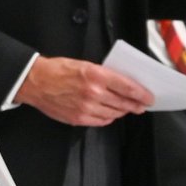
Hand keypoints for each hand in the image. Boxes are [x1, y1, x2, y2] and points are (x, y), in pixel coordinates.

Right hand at [15, 56, 152, 125]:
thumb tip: (122, 84)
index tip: (149, 97)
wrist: (36, 82)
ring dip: (123, 111)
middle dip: (136, 105)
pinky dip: (108, 117)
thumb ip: (104, 75)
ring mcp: (86, 108)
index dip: (142, 94)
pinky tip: (110, 113)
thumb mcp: (85, 64)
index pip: (127, 87)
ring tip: (126, 108)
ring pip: (114, 113)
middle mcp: (93, 93)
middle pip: (123, 103)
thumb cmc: (58, 70)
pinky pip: (101, 121)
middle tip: (142, 105)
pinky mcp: (78, 119)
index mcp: (96, 75)